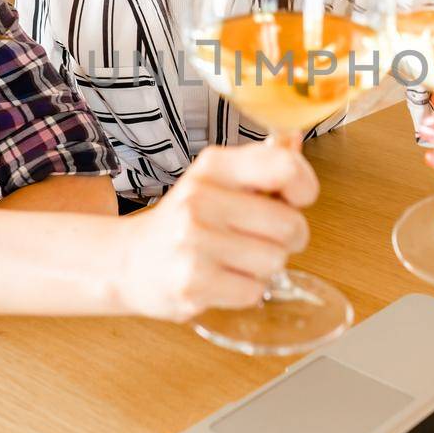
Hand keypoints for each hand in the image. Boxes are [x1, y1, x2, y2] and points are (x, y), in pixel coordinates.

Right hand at [115, 141, 317, 320]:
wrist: (128, 261)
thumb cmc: (184, 221)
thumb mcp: (216, 180)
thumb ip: (260, 164)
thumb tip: (295, 140)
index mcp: (213, 166)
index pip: (284, 167)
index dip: (305, 187)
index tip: (297, 200)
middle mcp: (201, 199)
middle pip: (290, 225)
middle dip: (288, 238)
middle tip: (259, 239)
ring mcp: (194, 242)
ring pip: (275, 262)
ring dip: (264, 268)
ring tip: (234, 260)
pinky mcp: (192, 284)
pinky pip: (254, 292)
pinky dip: (245, 291)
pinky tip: (221, 279)